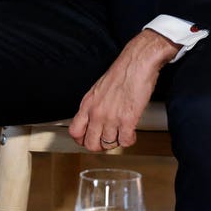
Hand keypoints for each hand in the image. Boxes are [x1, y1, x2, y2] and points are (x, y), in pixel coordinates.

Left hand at [68, 29, 178, 151]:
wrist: (136, 64)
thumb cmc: (120, 74)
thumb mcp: (98, 90)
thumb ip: (93, 107)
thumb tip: (93, 121)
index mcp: (87, 104)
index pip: (74, 131)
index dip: (82, 140)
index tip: (89, 140)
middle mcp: (96, 112)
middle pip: (90, 143)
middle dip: (100, 146)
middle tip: (108, 141)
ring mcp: (111, 117)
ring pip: (108, 144)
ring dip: (117, 142)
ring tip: (122, 133)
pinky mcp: (127, 120)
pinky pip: (125, 141)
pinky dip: (129, 140)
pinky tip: (131, 133)